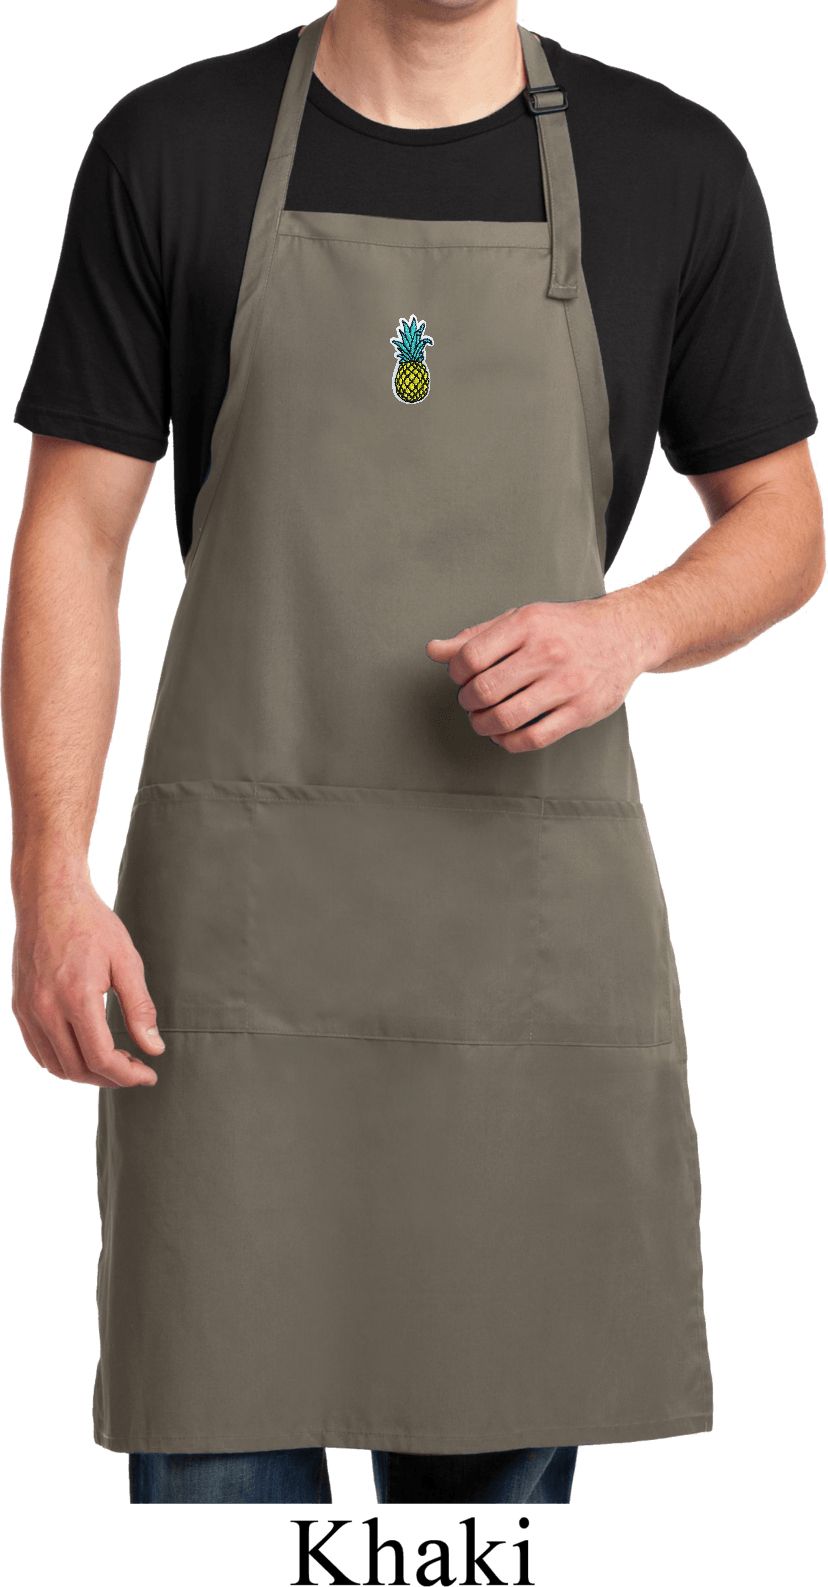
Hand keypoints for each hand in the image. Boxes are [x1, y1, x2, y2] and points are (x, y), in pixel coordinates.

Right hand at [12, 873, 162, 1085]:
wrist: (50, 898)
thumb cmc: (92, 924)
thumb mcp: (126, 962)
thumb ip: (140, 1009)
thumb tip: (153, 1048)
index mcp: (76, 997)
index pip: (100, 1057)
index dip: (128, 1075)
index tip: (148, 1074)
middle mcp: (46, 1009)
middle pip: (78, 1068)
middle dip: (111, 1078)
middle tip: (135, 1070)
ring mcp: (28, 1010)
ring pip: (56, 1066)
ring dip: (87, 1074)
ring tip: (114, 1064)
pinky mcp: (20, 1007)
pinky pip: (39, 1050)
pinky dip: (62, 1062)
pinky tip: (85, 1053)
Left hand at [426, 596, 648, 752]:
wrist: (623, 634)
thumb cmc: (563, 628)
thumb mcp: (519, 620)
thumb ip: (476, 637)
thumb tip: (433, 651)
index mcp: (527, 624)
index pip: (471, 657)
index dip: (456, 674)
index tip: (462, 677)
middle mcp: (547, 653)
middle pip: (484, 691)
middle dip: (468, 702)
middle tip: (472, 701)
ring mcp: (566, 684)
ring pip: (506, 718)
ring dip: (483, 725)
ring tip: (484, 720)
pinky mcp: (581, 711)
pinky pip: (533, 738)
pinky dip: (509, 742)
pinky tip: (505, 734)